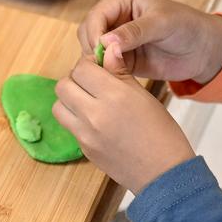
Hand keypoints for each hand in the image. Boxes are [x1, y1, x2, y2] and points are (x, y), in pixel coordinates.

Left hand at [54, 58, 194, 193]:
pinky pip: (69, 125)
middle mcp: (94, 113)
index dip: (89, 63)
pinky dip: (76, 118)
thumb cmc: (162, 132)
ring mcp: (85, 134)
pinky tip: (95, 120)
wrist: (163, 174)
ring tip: (89, 101)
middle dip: (76, 79)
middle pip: (63, 85)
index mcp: (114, 95)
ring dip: (69, 99)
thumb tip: (108, 48)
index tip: (99, 67)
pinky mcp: (83, 148)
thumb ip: (120, 72)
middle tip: (92, 83)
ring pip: (58, 106)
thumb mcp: (143, 96)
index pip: (82, 67)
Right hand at [77, 0, 221, 83]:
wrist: (204, 50)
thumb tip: (105, 42)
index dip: (95, 31)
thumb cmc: (186, 26)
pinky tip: (115, 79)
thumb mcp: (162, 24)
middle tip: (104, 63)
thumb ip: (134, 32)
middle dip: (92, 48)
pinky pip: (105, 67)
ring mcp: (117, 43)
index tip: (100, 48)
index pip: (96, 15)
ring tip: (112, 72)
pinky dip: (105, 74)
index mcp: (121, 3)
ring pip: (93, 52)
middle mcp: (115, 21)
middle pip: (88, 33)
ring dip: (97, 62)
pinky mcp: (123, 61)